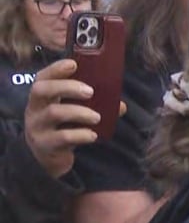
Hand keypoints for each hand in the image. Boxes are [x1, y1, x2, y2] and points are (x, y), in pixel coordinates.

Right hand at [23, 59, 102, 178]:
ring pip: (54, 113)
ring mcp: (37, 126)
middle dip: (68, 87)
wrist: (46, 158)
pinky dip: (80, 134)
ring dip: (79, 112)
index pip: (42, 77)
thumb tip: (120, 105)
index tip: (74, 64)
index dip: (56, 69)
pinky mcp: (45, 145)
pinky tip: (92, 135)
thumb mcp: (72, 114)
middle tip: (91, 92)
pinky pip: (62, 137)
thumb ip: (93, 106)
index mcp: (42, 97)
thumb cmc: (62, 128)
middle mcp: (35, 108)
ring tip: (97, 117)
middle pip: (42, 90)